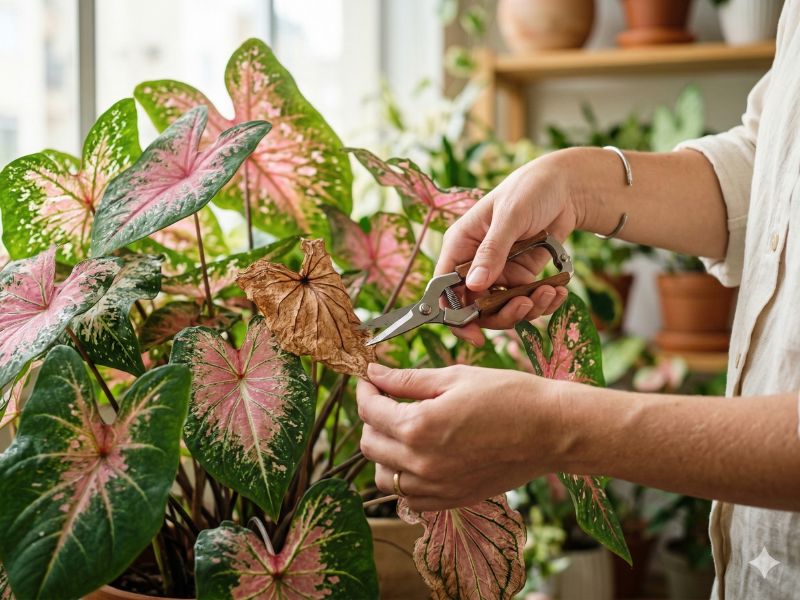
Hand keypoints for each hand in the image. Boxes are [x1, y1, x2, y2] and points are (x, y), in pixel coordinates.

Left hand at [358, 363, 565, 511]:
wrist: (551, 430)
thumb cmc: (509, 396)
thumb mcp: (455, 377)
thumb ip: (408, 379)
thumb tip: (374, 374)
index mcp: (419, 426)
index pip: (369, 411)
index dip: (365, 390)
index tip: (372, 380)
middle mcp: (421, 463)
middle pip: (369, 444)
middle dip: (371, 418)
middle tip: (388, 400)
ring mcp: (436, 487)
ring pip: (383, 476)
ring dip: (384, 451)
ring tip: (404, 430)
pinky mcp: (451, 500)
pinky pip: (408, 497)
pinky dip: (404, 478)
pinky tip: (421, 457)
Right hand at [438, 151, 579, 344]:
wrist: (565, 186)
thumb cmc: (530, 190)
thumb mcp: (509, 217)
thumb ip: (492, 252)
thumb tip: (475, 286)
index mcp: (461, 245)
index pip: (446, 288)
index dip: (454, 315)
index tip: (474, 333)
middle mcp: (476, 263)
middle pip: (476, 306)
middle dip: (501, 313)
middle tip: (525, 305)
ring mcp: (499, 272)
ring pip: (503, 308)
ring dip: (527, 308)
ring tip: (549, 292)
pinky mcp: (522, 276)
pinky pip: (526, 300)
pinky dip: (543, 301)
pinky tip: (558, 291)